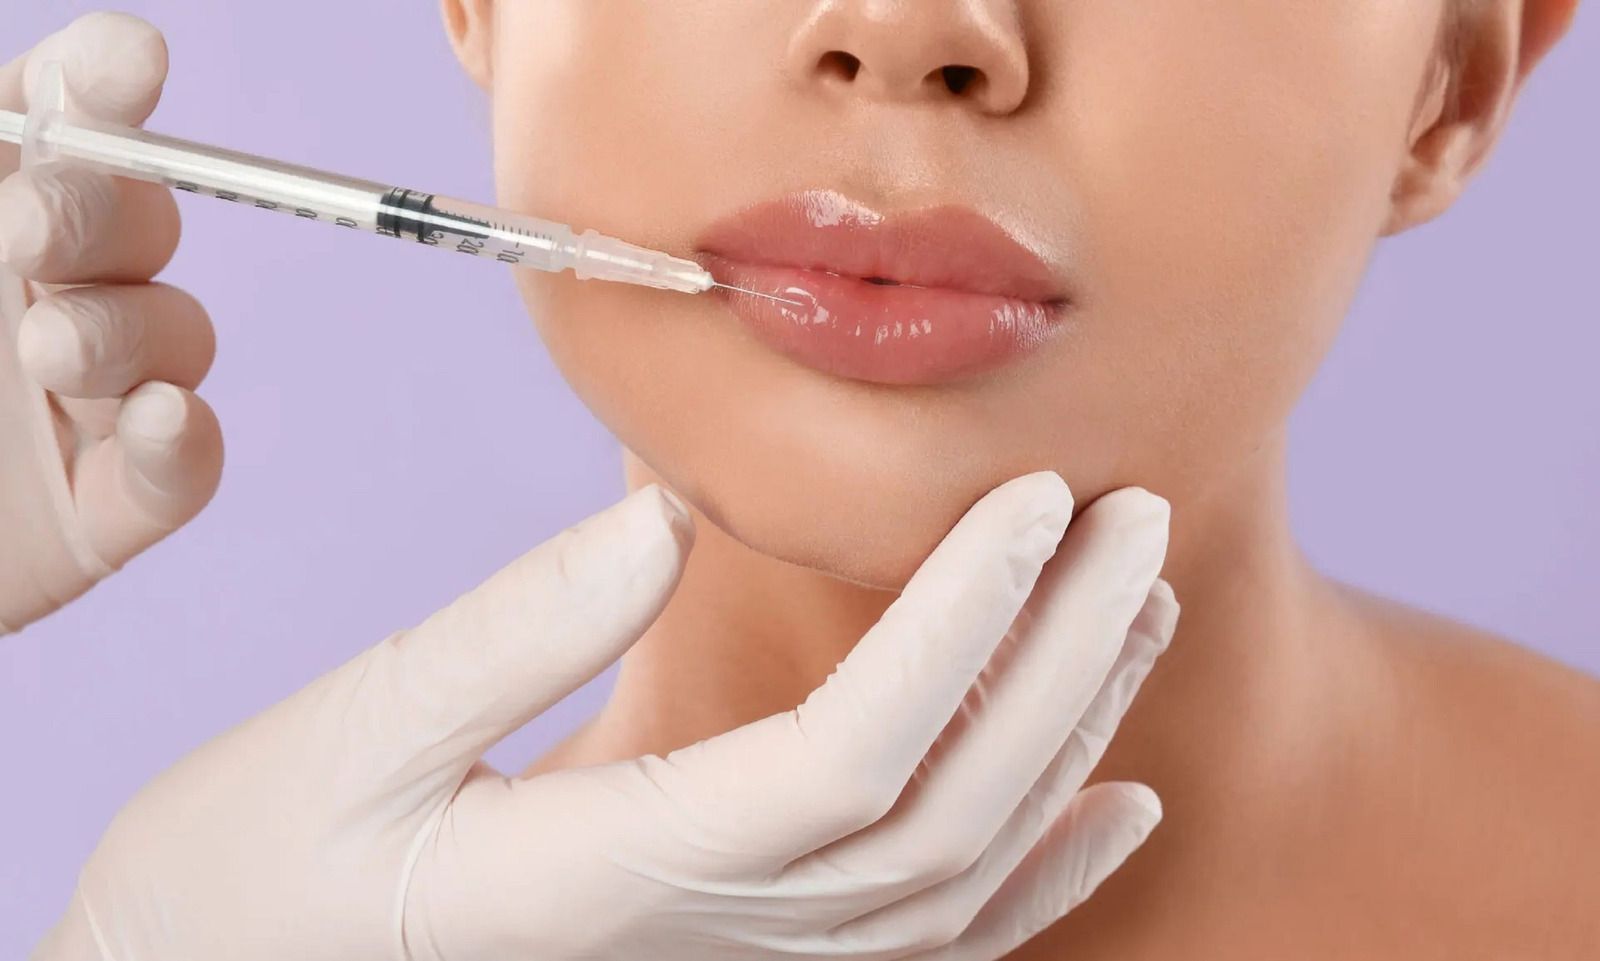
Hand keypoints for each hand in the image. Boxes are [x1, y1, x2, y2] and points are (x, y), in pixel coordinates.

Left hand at [0, 12, 219, 634]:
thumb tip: (1, 118)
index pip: (60, 127)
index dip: (105, 85)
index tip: (130, 60)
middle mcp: (41, 294)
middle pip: (139, 220)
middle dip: (101, 213)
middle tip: (21, 234)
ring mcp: (81, 404)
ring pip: (176, 336)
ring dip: (125, 331)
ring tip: (46, 353)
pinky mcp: (104, 507)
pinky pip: (184, 468)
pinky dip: (184, 441)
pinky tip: (158, 420)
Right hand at [34, 474, 1174, 960]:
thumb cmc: (249, 881)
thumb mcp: (346, 745)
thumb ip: (508, 636)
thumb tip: (659, 514)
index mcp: (614, 875)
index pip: (850, 757)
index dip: (962, 630)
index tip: (1031, 501)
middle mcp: (708, 945)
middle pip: (944, 815)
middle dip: (1060, 662)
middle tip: (1135, 516)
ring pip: (960, 879)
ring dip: (1070, 738)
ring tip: (1140, 604)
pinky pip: (934, 950)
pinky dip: (1044, 877)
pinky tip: (1120, 802)